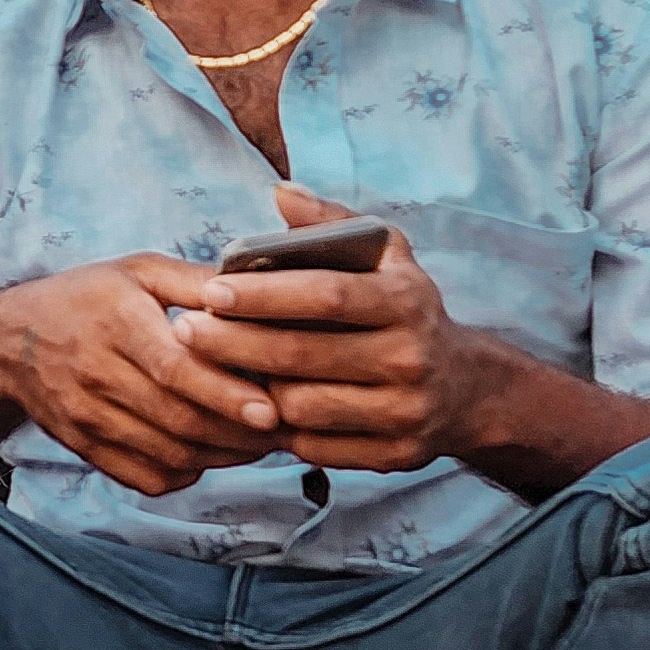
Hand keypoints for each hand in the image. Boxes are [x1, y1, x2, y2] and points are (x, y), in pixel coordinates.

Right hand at [0, 255, 294, 496]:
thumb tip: (260, 289)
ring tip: (261, 442)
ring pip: (168, 454)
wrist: (9, 343)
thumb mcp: (137, 271)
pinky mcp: (86, 449)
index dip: (225, 393)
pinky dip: (188, 474)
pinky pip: (147, 477)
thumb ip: (197, 281)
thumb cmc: (87, 298)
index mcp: (115, 323)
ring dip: (222, 456)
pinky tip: (211, 452)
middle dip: (239, 433)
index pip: (174, 369)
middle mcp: (97, 375)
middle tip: (285, 430)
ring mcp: (88, 418)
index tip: (270, 410)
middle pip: (178, 419)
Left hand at [176, 192, 498, 473]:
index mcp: (407, 300)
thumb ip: (332, 223)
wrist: (465, 389)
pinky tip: (251, 407)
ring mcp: (405, 412)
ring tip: (212, 370)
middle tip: (184, 331)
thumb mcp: (387, 256)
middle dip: (235, 343)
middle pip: (304, 355)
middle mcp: (411, 357)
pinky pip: (315, 446)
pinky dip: (278, 429)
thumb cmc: (403, 309)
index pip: (326, 295)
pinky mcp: (394, 455)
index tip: (211, 291)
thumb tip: (279, 193)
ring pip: (302, 406)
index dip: (264, 295)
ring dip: (251, 390)